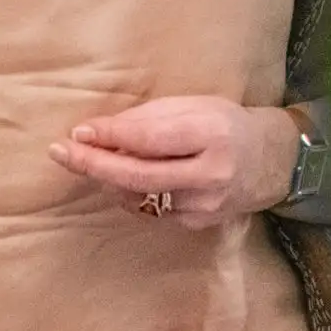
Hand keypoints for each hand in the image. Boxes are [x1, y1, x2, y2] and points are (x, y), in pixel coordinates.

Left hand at [47, 96, 301, 229]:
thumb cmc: (224, 123)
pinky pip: (150, 208)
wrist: (270, 162)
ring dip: (107, 178)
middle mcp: (211, 175)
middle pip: (139, 176)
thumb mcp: (192, 106)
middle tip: (59, 152)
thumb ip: (147, 119)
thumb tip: (95, 132)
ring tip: (91, 156)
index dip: (111, 137)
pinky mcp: (197, 224)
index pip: (151, 140)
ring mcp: (204, 206)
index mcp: (212, 135)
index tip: (78, 131)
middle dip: (94, 165)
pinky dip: (130, 192)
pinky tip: (124, 176)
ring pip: (139, 196)